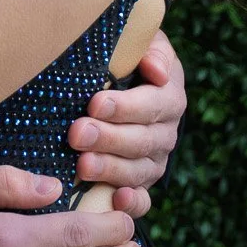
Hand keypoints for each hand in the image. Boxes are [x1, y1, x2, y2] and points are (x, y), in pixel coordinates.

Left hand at [67, 32, 186, 220]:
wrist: (124, 81)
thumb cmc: (127, 56)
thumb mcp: (142, 42)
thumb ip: (151, 49)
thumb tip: (156, 70)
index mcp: (169, 96)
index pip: (152, 104)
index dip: (126, 106)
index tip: (95, 103)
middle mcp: (166, 132)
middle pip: (141, 140)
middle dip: (108, 138)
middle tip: (77, 133)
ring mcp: (154, 161)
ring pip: (137, 171)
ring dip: (110, 169)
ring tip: (82, 165)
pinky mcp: (141, 184)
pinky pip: (142, 201)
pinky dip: (132, 204)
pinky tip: (115, 201)